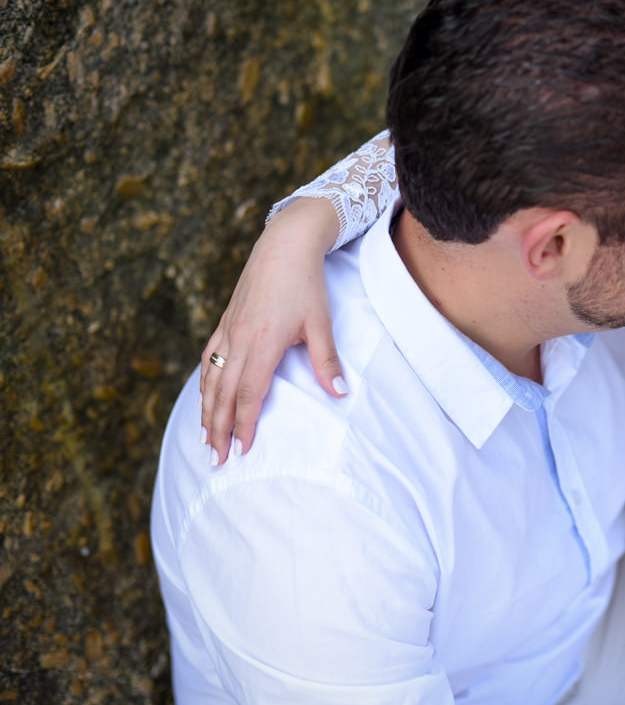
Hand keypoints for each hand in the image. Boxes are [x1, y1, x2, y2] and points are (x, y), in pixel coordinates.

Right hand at [201, 198, 343, 463]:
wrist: (284, 244)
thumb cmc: (306, 283)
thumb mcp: (321, 322)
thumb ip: (326, 360)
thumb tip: (340, 393)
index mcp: (262, 343)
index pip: (248, 395)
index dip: (243, 425)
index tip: (243, 451)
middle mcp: (238, 340)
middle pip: (223, 394)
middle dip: (218, 429)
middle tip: (217, 460)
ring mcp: (228, 330)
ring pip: (211, 379)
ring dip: (206, 411)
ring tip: (205, 439)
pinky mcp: (226, 322)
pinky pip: (208, 359)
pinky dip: (204, 383)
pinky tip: (204, 396)